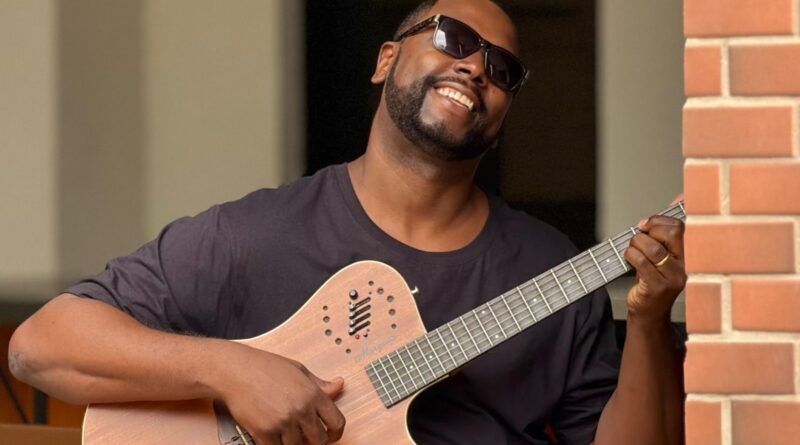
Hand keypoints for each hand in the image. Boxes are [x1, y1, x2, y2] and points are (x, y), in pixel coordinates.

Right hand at [215, 345, 345, 444]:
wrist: (235, 371)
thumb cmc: (264, 367)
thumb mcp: (299, 370)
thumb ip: (320, 384)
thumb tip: (338, 385)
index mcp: (313, 394)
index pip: (337, 422)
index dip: (336, 432)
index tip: (331, 434)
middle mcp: (301, 409)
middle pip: (319, 440)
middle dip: (314, 440)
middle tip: (307, 436)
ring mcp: (283, 422)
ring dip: (293, 442)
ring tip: (286, 431)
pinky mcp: (265, 432)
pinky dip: (275, 444)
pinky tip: (273, 434)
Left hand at [624, 212, 686, 325]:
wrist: (649, 311)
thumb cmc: (656, 278)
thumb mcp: (665, 251)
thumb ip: (671, 225)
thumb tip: (680, 197)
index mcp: (692, 253)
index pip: (682, 226)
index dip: (660, 220)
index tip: (647, 224)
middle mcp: (688, 265)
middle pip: (672, 233)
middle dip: (649, 228)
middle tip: (640, 234)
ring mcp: (674, 277)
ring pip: (653, 247)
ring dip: (636, 243)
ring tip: (633, 248)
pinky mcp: (658, 287)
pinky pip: (641, 262)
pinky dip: (630, 255)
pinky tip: (629, 258)